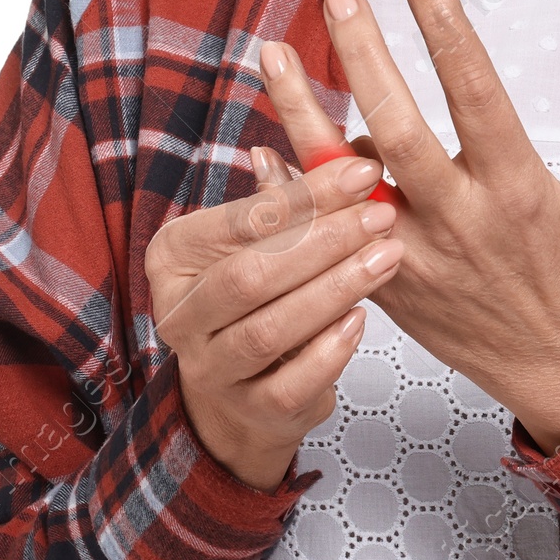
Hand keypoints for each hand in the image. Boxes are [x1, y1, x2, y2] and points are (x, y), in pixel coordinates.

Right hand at [143, 141, 403, 489]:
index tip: (363, 172)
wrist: (243, 393)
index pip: (242, 221)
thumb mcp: (257, 244)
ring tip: (386, 257)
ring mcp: (211, 369)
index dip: (306, 195)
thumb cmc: (256, 298)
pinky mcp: (250, 410)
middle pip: (253, 275)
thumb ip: (275, 203)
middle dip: (324, 242)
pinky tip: (362, 320)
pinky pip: (291, 383)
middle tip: (381, 216)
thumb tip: (275, 149)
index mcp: (173, 257)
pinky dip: (330, 352)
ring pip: (271, 329)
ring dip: (336, 289)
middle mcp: (180, 314)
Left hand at [261, 0, 559, 454]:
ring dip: (304, 114)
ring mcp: (415, 255)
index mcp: (519, 187)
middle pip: (399, 130)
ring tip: (272, 53)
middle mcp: (461, 219)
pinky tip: (264, 146)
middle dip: (365, 58)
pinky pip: (327, 234)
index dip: (445, 27)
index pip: (476, 91)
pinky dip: (293, 190)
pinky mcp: (385, 284)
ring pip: (346, 181)